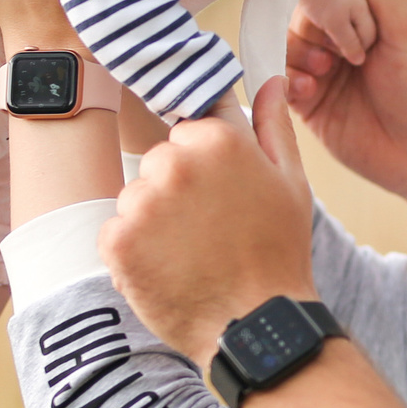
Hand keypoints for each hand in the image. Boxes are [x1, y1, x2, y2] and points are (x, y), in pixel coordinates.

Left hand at [102, 77, 318, 363]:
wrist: (256, 326)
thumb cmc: (278, 255)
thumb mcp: (291, 183)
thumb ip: (273, 125)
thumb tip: (270, 80)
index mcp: (218, 140)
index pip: (189, 134)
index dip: (204, 169)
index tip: (218, 200)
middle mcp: (175, 162)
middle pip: (158, 164)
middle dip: (176, 194)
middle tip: (208, 234)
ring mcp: (143, 202)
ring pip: (135, 198)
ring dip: (153, 224)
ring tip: (190, 256)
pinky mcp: (118, 240)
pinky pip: (115, 233)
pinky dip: (134, 254)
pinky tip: (169, 271)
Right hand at [285, 0, 406, 200]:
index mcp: (373, 11)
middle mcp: (345, 36)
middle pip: (303, 9)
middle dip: (313, 23)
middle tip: (338, 49)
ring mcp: (326, 69)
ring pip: (286, 42)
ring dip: (298, 52)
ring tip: (324, 72)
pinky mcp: (310, 103)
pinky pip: (281, 80)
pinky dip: (288, 80)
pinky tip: (310, 91)